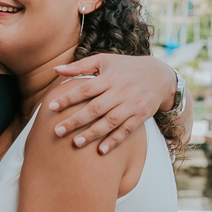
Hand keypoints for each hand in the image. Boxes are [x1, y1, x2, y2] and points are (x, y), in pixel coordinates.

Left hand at [49, 54, 177, 152]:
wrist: (160, 76)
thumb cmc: (126, 67)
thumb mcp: (105, 61)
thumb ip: (80, 66)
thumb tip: (55, 69)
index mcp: (110, 77)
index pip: (85, 89)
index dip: (68, 98)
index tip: (51, 107)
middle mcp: (120, 92)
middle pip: (95, 108)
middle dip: (76, 120)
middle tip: (57, 131)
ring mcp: (131, 105)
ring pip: (109, 122)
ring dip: (92, 133)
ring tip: (75, 143)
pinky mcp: (140, 117)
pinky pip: (126, 131)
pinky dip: (114, 141)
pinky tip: (101, 151)